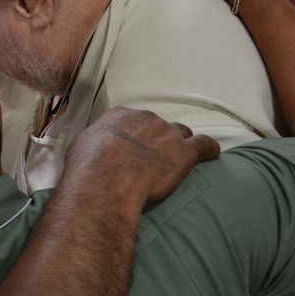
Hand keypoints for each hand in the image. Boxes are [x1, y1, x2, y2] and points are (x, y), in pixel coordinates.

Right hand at [64, 107, 219, 207]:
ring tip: (178, 157)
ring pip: (181, 133)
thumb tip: (94, 149)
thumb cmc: (87, 166)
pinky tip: (213, 154)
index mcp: (121, 115)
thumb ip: (94, 142)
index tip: (132, 146)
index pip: (132, 120)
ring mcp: (167, 134)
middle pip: (158, 125)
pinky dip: (210, 149)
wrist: (104, 179)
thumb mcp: (82, 146)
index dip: (134, 134)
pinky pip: (205, 145)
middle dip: (157, 139)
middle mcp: (146, 119)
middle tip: (151, 158)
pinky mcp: (184, 153)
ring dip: (180, 144)